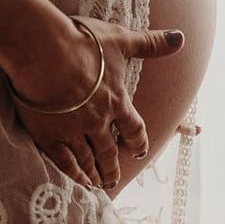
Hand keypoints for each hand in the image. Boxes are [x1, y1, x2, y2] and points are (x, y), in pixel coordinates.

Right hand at [5, 14, 184, 191]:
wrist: (43, 49)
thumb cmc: (82, 42)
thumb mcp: (121, 40)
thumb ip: (150, 43)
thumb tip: (180, 38)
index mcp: (117, 101)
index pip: (133, 129)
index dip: (137, 142)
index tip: (139, 152)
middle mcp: (99, 121)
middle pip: (109, 151)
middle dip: (113, 166)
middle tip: (114, 179)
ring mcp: (74, 131)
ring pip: (88, 159)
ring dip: (95, 173)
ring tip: (98, 185)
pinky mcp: (50, 136)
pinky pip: (65, 162)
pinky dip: (73, 173)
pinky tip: (78, 181)